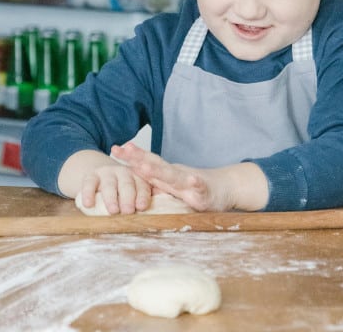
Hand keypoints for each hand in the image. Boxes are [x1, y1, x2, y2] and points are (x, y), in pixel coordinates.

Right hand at [58, 149, 152, 214]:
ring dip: (111, 198)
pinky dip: (88, 193)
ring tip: (113, 211)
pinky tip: (88, 204)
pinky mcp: (91, 175)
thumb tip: (153, 213)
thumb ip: (141, 201)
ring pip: (109, 185)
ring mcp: (107, 173)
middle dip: (128, 198)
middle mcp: (123, 173)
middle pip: (127, 184)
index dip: (142, 196)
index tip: (142, 206)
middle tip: (128, 211)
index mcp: (137, 177)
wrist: (101, 176)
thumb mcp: (133, 192)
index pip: (142, 186)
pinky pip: (89, 183)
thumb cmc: (122, 192)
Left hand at [111, 143, 267, 211]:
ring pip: (173, 176)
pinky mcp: (205, 193)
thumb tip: (130, 185)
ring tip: (144, 165)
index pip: (147, 163)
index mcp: (168, 175)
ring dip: (159, 170)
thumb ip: (156, 184)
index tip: (115, 149)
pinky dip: (196, 183)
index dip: (132, 156)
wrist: (227, 188)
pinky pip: (200, 187)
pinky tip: (192, 180)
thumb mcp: (173, 187)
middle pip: (155, 165)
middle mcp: (177, 176)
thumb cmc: (197, 188)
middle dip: (138, 158)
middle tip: (121, 150)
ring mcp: (191, 183)